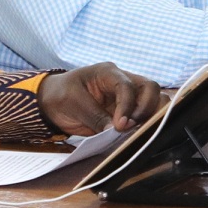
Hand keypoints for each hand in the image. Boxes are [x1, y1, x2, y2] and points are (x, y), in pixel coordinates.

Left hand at [37, 62, 166, 135]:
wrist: (52, 105)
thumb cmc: (61, 96)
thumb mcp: (74, 103)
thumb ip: (95, 116)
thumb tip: (115, 131)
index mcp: (108, 72)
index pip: (127, 86)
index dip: (127, 105)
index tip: (121, 125)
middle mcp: (123, 81)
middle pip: (151, 88)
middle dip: (147, 108)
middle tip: (132, 127)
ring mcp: (128, 97)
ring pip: (155, 100)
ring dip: (152, 115)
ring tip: (141, 131)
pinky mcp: (128, 112)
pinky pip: (146, 115)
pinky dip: (147, 124)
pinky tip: (139, 135)